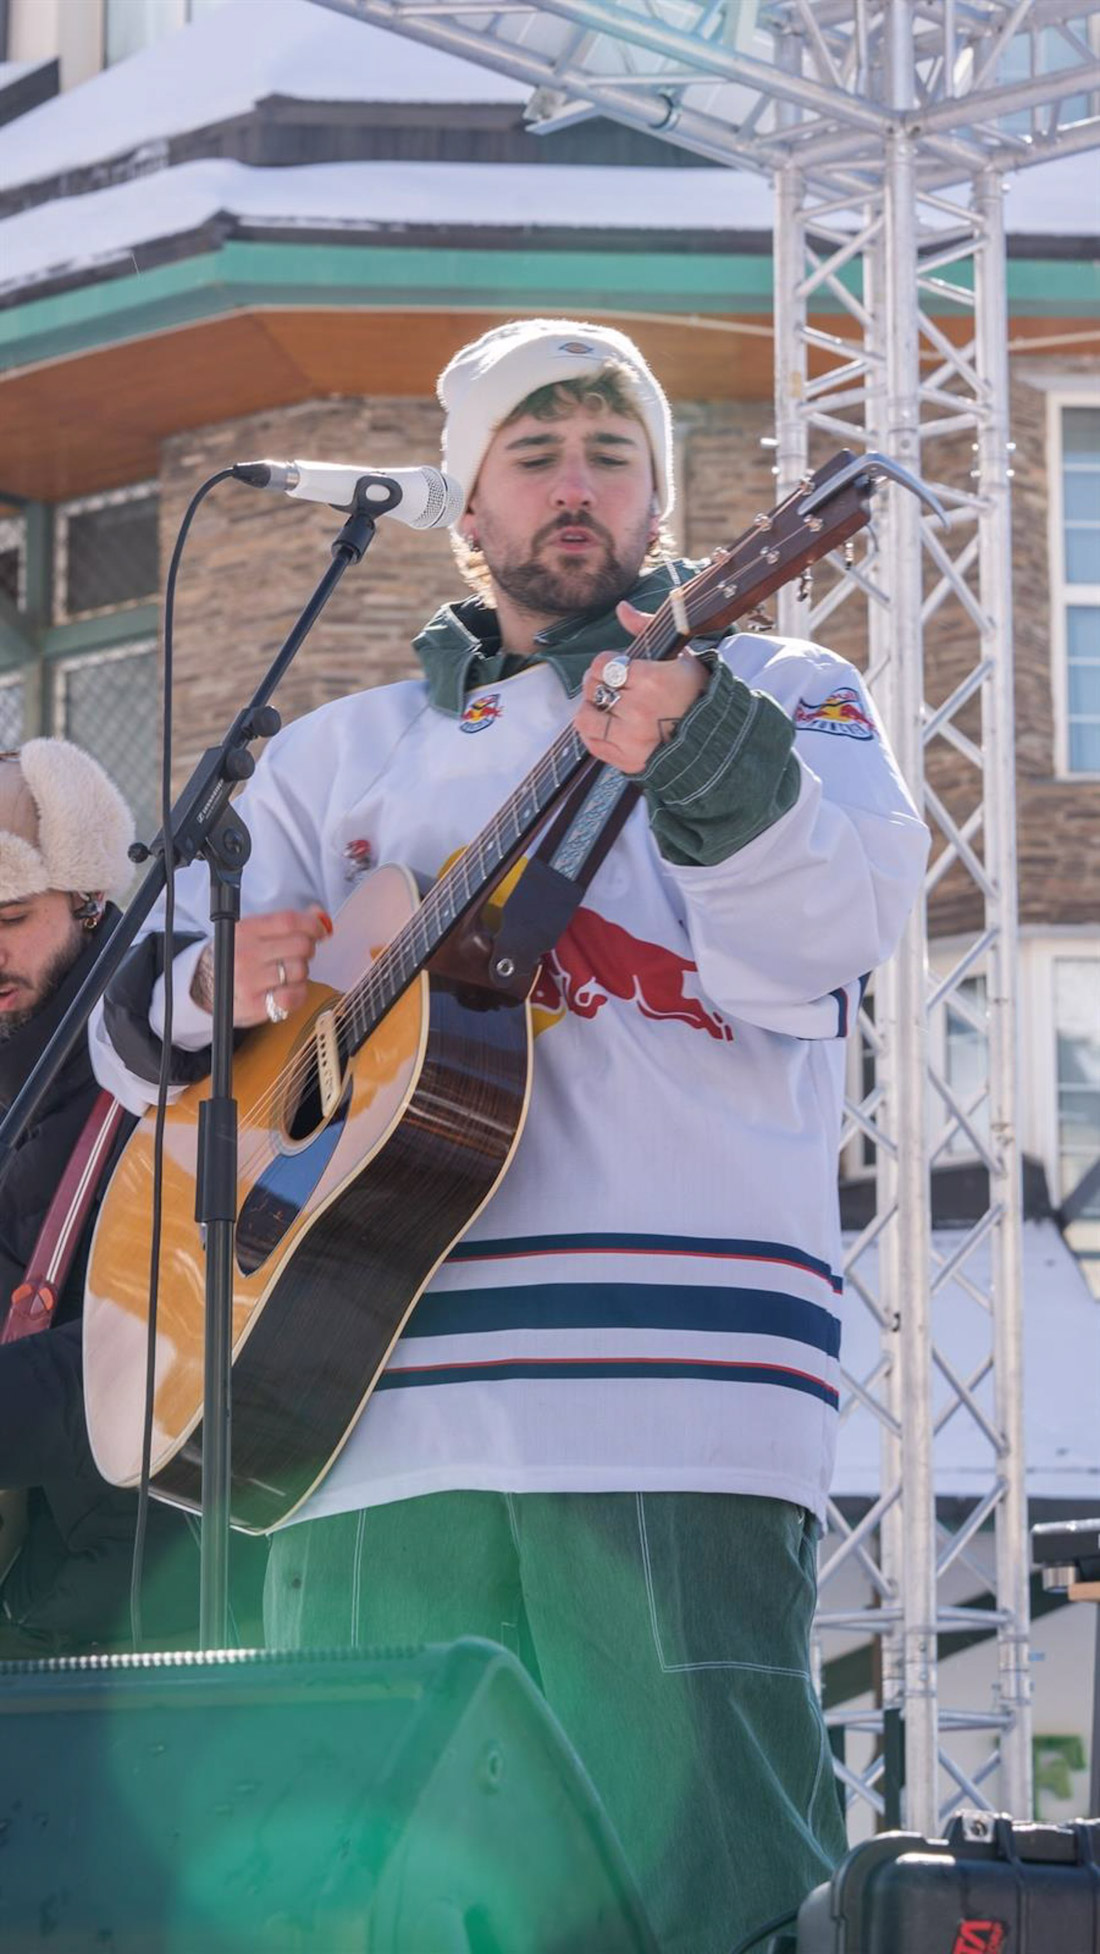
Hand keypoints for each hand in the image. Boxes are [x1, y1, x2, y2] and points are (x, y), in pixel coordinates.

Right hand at [190, 906, 331, 1026]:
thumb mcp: (255, 931)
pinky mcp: (256, 1005)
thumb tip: (319, 915)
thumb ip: (287, 922)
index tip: (320, 931)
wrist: (206, 985)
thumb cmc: (239, 955)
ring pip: (300, 970)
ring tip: (287, 972)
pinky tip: (288, 988)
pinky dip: (298, 992)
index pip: (288, 921)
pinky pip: (294, 996)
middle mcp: (245, 954)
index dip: (312, 925)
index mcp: (245, 930)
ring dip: (301, 971)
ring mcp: (249, 981)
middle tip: (299, 953)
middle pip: (300, 945)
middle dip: (308, 948)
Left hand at [574, 602, 708, 774]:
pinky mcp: (627, 760)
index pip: (603, 664)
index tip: (617, 668)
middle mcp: (639, 710)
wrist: (715, 737)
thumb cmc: (696, 692)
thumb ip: (647, 629)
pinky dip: (593, 731)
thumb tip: (621, 608)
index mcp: (652, 680)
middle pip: (593, 687)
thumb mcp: (680, 656)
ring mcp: (631, 738)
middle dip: (598, 683)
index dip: (606, 663)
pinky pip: (592, 743)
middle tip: (613, 687)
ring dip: (592, 708)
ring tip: (607, 706)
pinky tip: (607, 725)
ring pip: (586, 717)